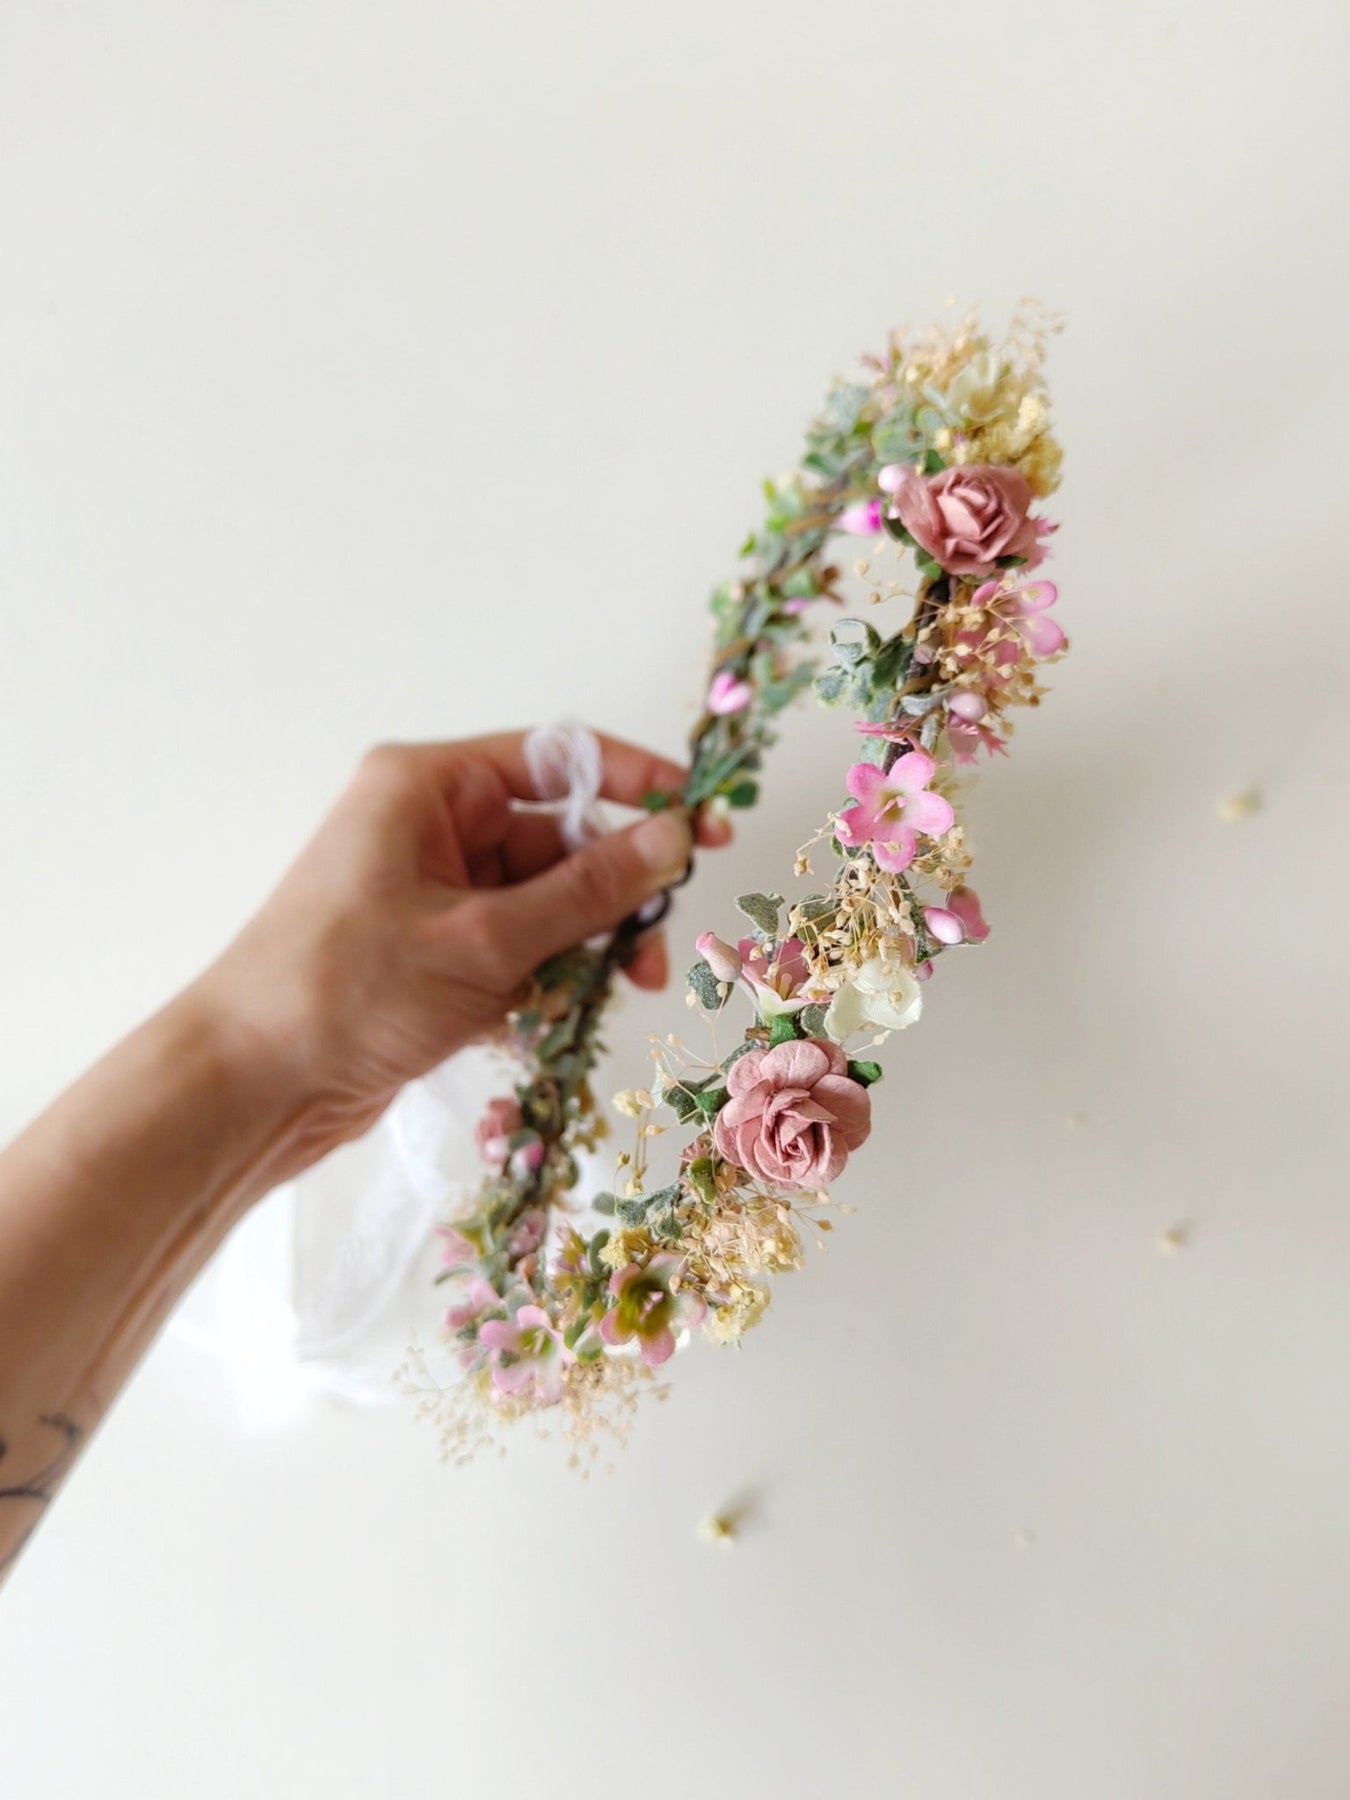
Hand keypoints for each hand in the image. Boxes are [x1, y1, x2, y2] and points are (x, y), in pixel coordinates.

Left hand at [192, 730, 730, 1171]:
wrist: (251, 1087)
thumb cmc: (350, 991)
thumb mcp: (484, 939)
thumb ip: (588, 891)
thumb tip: (676, 837)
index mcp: (428, 787)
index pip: (558, 759)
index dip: (637, 783)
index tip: (703, 821)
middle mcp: (431, 827)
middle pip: (560, 839)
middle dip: (614, 894)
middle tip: (658, 951)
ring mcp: (431, 893)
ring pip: (545, 902)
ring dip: (585, 947)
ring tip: (619, 994)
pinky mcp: (433, 953)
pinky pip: (517, 947)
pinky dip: (545, 979)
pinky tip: (555, 1021)